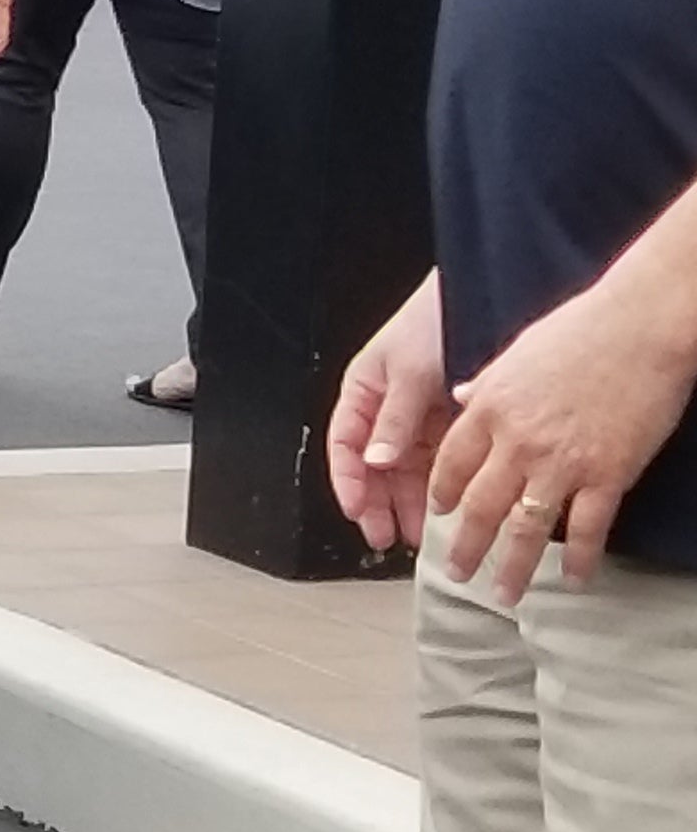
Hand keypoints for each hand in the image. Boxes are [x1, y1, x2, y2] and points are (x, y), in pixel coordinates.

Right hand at [327, 274, 451, 559]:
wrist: (486, 294)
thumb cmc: (435, 321)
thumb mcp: (410, 370)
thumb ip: (393, 418)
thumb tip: (373, 462)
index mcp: (363, 392)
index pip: (345, 445)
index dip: (347, 480)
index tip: (356, 511)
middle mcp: (386, 410)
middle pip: (373, 467)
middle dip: (379, 504)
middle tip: (387, 537)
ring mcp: (418, 419)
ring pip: (406, 471)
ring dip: (410, 503)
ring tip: (423, 535)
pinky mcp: (450, 425)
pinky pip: (440, 464)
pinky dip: (441, 489)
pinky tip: (448, 510)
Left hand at [430, 268, 696, 594]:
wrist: (640, 326)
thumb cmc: (579, 330)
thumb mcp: (515, 354)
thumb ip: (486, 385)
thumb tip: (460, 397)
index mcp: (487, 410)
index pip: (450, 466)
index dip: (441, 496)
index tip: (438, 515)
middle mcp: (516, 443)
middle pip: (478, 508)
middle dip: (464, 547)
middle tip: (456, 574)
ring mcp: (561, 463)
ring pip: (525, 530)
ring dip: (512, 568)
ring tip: (504, 594)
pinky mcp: (608, 474)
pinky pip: (587, 529)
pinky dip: (580, 560)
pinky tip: (577, 580)